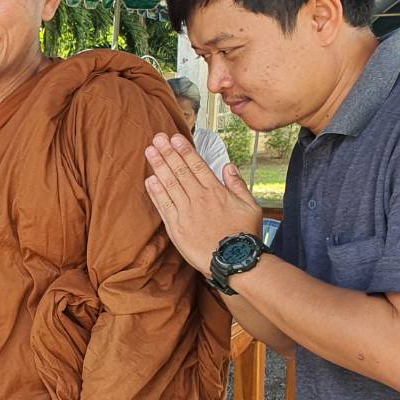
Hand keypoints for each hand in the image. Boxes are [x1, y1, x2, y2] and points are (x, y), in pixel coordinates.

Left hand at [144, 132, 261, 274]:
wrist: (235, 261)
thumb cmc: (245, 235)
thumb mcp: (251, 206)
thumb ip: (238, 185)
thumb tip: (228, 166)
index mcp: (217, 191)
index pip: (197, 165)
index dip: (184, 150)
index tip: (175, 138)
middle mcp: (199, 198)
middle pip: (180, 171)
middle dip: (168, 152)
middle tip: (157, 138)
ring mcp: (186, 212)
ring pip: (170, 184)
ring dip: (159, 166)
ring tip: (150, 151)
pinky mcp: (176, 228)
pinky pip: (164, 206)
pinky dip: (156, 192)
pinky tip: (149, 179)